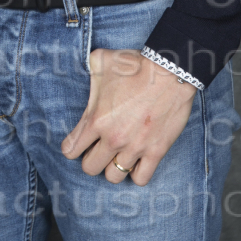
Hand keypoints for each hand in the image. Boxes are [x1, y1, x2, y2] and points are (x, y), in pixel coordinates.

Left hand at [61, 47, 196, 185]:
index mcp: (96, 119)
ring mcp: (135, 147)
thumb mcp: (102, 60)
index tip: (80, 143)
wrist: (170, 71)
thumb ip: (87, 67)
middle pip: (90, 168)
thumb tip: (83, 65)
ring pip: (113, 177)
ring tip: (118, 155)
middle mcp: (113, 138)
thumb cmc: (135, 65)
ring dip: (113, 167)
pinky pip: (140, 179)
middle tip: (99, 149)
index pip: (70, 150)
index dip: (72, 147)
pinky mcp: (156, 152)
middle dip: (92, 159)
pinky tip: (137, 161)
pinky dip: (136, 173)